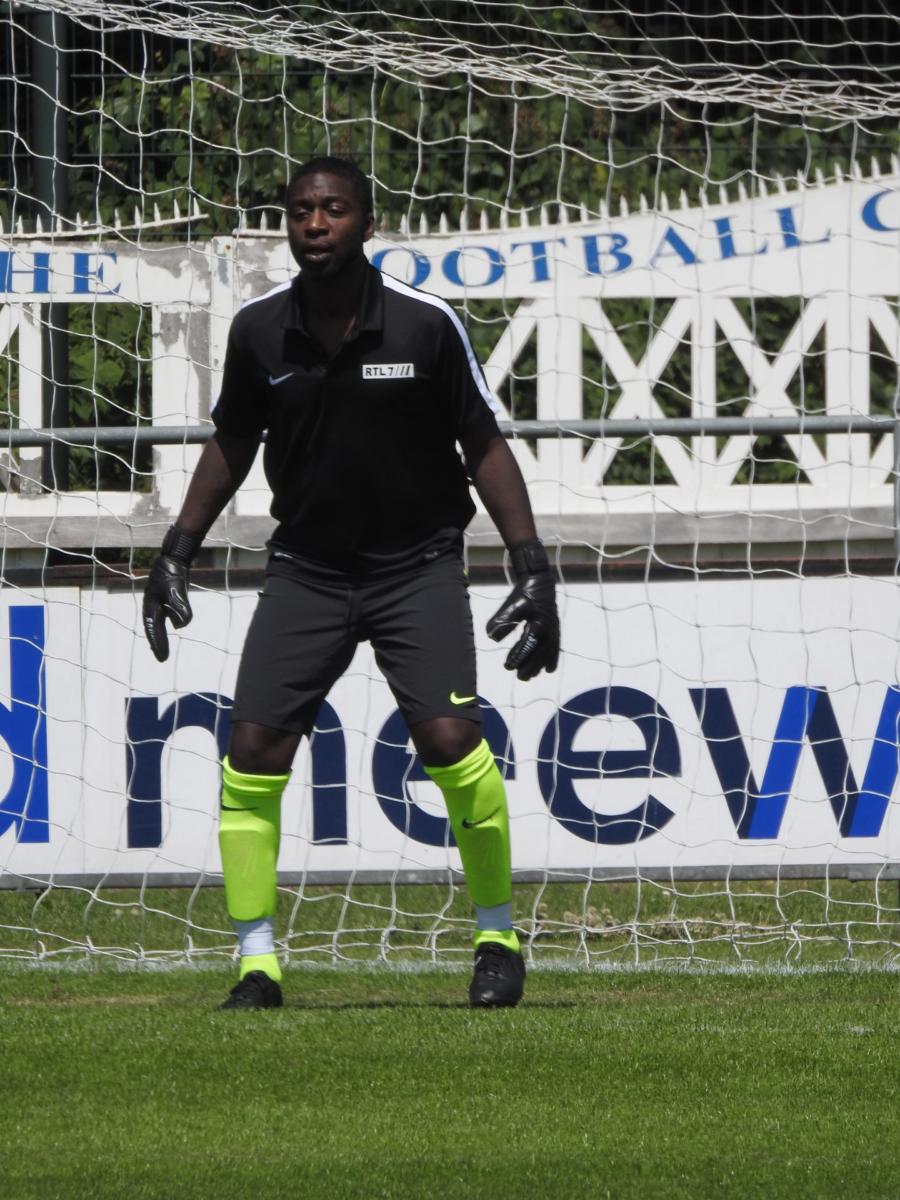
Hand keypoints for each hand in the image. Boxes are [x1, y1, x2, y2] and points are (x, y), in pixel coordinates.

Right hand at [142, 526, 202, 661]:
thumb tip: (182, 625)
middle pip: (154, 628)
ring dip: (160, 635)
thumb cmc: (172, 573)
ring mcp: (157, 601)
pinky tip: (173, 625)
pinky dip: (167, 623)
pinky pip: (165, 615)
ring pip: (158, 622)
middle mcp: (151, 604)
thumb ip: (179, 606)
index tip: (162, 659)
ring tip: (162, 649)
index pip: (153, 629)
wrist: (173, 557)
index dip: (158, 644)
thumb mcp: (176, 589)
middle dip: (158, 643)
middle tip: (162, 658)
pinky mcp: (165, 597)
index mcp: (150, 605)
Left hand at [486, 539, 559, 680]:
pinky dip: (552, 658)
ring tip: (529, 676)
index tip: (508, 666)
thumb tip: (492, 638)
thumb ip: (502, 621)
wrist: (540, 581)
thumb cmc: (524, 593)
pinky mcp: (555, 629)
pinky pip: (555, 647)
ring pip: (548, 653)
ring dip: (539, 665)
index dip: (519, 657)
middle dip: (530, 666)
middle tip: (519, 677)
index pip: (528, 645)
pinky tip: (548, 670)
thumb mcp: (511, 604)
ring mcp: (554, 630)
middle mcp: (549, 629)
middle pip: (540, 653)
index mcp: (538, 623)